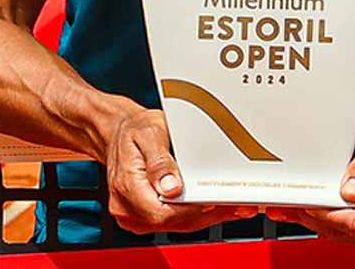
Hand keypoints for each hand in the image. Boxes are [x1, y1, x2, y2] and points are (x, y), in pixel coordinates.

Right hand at [102, 107, 256, 234]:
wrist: (118, 131)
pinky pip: (170, 222)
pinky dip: (193, 216)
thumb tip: (172, 187)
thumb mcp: (149, 133)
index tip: (215, 202)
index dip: (192, 210)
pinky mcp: (141, 215)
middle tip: (235, 205)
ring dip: (204, 218)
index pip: (162, 213)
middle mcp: (126, 206)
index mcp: (127, 185)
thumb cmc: (135, 129)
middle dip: (206, 215)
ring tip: (232, 206)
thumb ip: (160, 161)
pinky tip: (212, 207)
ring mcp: (133, 214)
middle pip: (171, 223)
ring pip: (174, 225)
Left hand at [265, 120, 354, 245]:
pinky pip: (353, 237)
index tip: (309, 204)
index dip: (328, 216)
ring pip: (347, 237)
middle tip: (293, 205)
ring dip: (321, 225)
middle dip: (317, 220)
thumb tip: (350, 191)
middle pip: (349, 231)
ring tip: (300, 209)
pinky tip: (317, 215)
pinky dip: (332, 227)